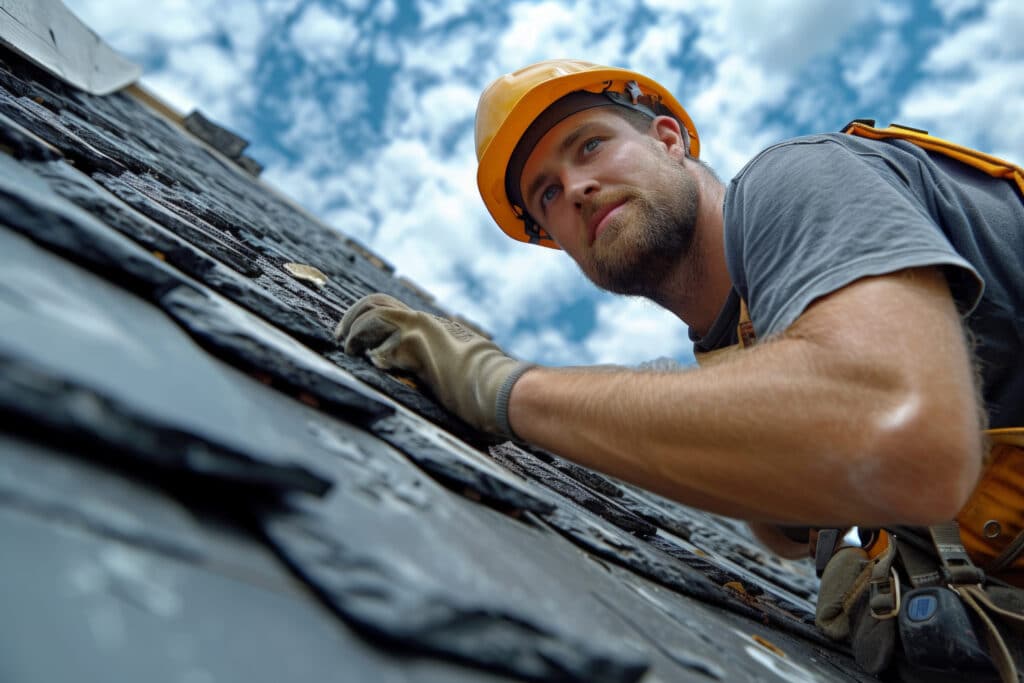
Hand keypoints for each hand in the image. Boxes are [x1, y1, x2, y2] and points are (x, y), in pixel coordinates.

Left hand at [335, 293, 532, 435]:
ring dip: (353, 330)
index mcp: (440, 332)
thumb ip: (455, 381)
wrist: (505, 392)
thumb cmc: (496, 397)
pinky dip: (365, 349)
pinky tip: (366, 362)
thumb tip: (457, 400)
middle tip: (341, 337)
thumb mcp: (471, 382)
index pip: (400, 317)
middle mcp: (429, 324)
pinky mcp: (415, 344)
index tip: (363, 343)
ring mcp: (422, 330)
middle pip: (379, 303)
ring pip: (373, 313)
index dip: (375, 325)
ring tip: (346, 348)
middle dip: (354, 317)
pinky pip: (377, 339)